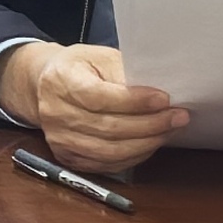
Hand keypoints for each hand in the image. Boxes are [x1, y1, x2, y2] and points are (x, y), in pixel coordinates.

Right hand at [0, 42, 185, 173]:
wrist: (45, 86)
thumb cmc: (78, 68)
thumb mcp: (100, 57)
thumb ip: (125, 73)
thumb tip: (158, 93)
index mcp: (61, 81)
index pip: (100, 97)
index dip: (134, 102)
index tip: (163, 99)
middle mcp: (55, 113)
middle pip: (108, 128)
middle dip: (150, 124)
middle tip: (178, 116)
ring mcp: (60, 139)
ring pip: (110, 151)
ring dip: (146, 143)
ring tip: (169, 130)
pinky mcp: (68, 157)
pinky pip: (106, 165)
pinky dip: (133, 156)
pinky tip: (150, 143)